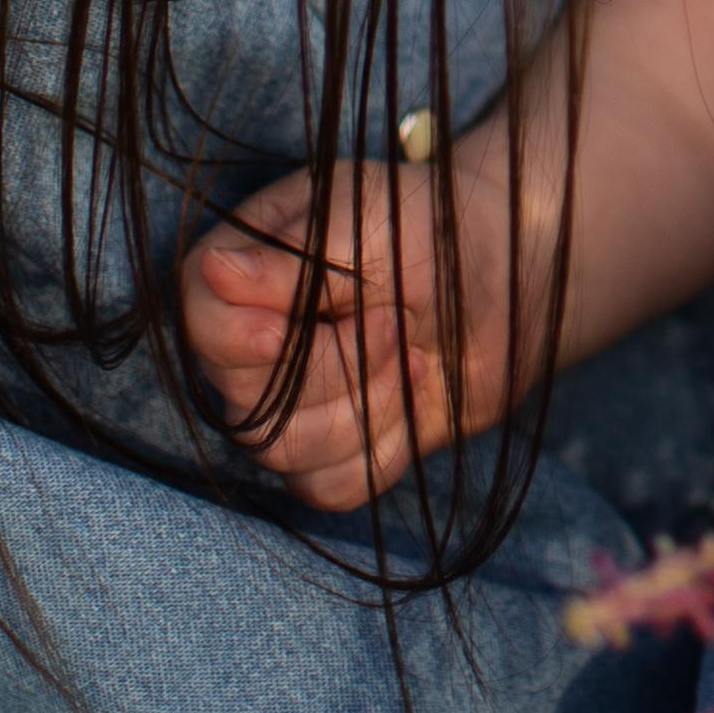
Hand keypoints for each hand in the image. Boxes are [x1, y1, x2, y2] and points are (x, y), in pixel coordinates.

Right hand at [179, 152, 515, 510]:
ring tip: (412, 354)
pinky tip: (413, 396)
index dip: (245, 340)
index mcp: (246, 267)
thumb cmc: (436, 230)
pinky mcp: (333, 447)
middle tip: (395, 320)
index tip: (305, 323)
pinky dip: (380, 450)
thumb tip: (213, 272)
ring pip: (281, 452)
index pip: (202, 323)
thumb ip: (294, 260)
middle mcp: (252, 340)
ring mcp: (288, 401)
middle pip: (242, 401)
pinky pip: (328, 486)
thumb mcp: (372, 227)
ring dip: (364, 409)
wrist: (511, 276)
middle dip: (334, 369)